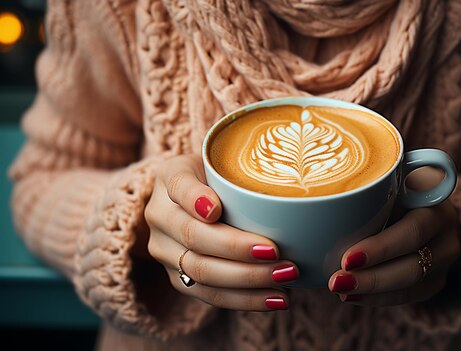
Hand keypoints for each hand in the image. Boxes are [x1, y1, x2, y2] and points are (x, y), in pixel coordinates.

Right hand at [145, 154, 298, 310]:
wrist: (198, 200)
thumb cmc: (222, 177)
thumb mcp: (227, 162)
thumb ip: (243, 169)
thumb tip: (289, 193)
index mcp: (169, 178)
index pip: (179, 187)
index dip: (195, 199)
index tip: (216, 209)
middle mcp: (160, 215)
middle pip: (193, 237)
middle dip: (237, 249)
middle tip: (276, 252)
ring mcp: (165, 251)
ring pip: (201, 271)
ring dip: (247, 279)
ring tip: (284, 277)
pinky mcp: (179, 278)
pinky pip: (209, 295)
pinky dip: (245, 299)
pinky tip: (275, 298)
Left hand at [327, 168, 460, 304]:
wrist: (427, 199)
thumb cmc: (395, 181)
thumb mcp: (389, 169)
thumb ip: (368, 171)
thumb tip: (313, 169)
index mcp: (436, 197)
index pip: (415, 228)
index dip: (383, 247)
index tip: (347, 258)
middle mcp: (447, 229)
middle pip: (414, 263)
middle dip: (373, 276)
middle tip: (335, 281)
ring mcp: (445, 258)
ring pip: (412, 284)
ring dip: (373, 290)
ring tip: (339, 288)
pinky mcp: (436, 279)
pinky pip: (409, 297)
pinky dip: (379, 299)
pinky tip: (352, 296)